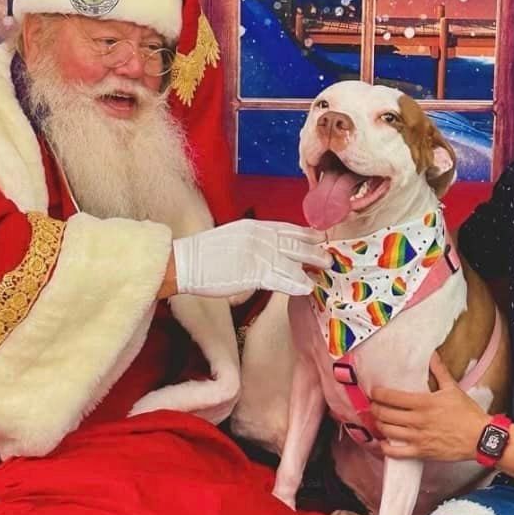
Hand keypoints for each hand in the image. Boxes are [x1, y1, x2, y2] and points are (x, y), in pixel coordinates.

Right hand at [171, 220, 324, 298]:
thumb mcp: (231, 237)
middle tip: (328, 254)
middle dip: (313, 248)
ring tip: (325, 269)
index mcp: (252, 226)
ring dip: (310, 264)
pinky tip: (307, 287)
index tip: (318, 236)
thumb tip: (262, 248)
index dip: (304, 233)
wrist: (185, 261)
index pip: (285, 228)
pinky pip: (280, 278)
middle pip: (293, 242)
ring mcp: (257, 254)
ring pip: (291, 259)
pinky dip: (295, 282)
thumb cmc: (202, 254)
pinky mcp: (253, 272)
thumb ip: (250, 240)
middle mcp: (258, 237)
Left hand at [371, 353, 487, 461]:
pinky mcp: (421, 452)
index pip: (392, 397)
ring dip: (379, 425)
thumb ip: (439, 372)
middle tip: (374, 406)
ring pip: (387, 431)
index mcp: (424, 403)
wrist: (480, 438)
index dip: (378, 394)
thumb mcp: (453, 389)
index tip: (375, 392)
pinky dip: (385, 448)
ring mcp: (418, 438)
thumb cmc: (468, 414)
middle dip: (375, 409)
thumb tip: (433, 355)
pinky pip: (396, 452)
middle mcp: (418, 420)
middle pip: (385, 414)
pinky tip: (384, 443)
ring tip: (379, 420)